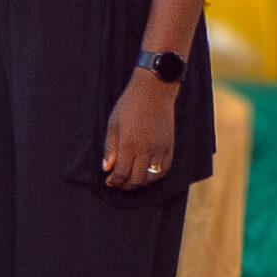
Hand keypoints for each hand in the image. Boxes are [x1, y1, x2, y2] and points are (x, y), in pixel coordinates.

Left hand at [102, 72, 177, 189]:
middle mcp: (146, 150)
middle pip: (137, 179)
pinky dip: (156, 176)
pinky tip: (148, 174)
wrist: (154, 92)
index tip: (109, 182)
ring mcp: (160, 149)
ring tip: (132, 180)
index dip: (115, 181)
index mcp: (128, 144)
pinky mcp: (170, 146)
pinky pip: (165, 168)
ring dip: (141, 182)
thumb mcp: (113, 124)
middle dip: (126, 185)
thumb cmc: (128, 106)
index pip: (121, 173)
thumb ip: (110, 148)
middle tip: (119, 184)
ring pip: (152, 177)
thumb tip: (107, 168)